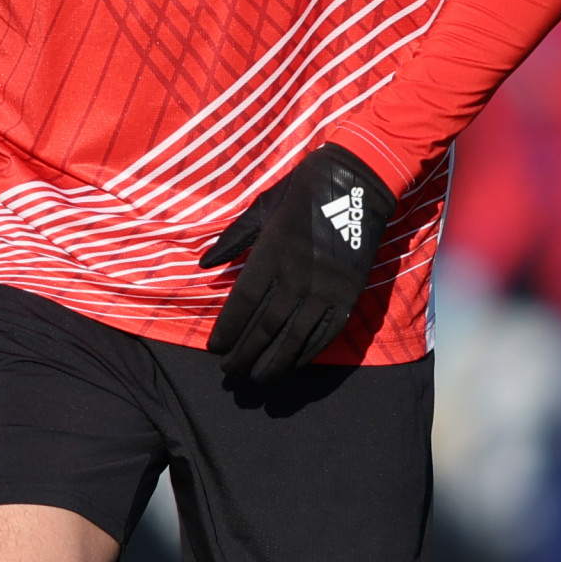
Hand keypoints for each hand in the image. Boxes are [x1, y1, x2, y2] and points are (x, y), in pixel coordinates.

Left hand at [200, 143, 395, 386]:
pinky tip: (293, 365)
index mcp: (271, 254)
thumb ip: (233, 239)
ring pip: (294, 337)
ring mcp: (324, 288)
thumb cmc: (302, 189)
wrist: (356, 180)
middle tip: (229, 374)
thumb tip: (204, 265)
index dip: (228, 330)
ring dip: (273, 362)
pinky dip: (308, 352)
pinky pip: (326, 332)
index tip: (215, 349)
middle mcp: (296, 276)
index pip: (243, 304)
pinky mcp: (348, 293)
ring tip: (255, 381)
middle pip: (265, 327)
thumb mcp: (261, 208)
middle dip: (244, 354)